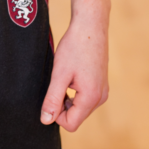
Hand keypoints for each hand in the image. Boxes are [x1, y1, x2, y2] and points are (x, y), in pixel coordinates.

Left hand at [40, 8, 107, 131]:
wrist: (90, 25)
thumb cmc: (75, 47)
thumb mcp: (59, 74)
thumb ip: (53, 99)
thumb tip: (46, 120)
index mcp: (91, 98)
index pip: (70, 124)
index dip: (56, 114)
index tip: (50, 94)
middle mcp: (101, 98)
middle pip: (76, 116)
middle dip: (62, 104)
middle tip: (56, 82)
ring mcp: (103, 90)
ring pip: (80, 107)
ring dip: (68, 97)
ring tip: (64, 76)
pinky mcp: (101, 83)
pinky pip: (86, 97)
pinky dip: (75, 91)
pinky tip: (71, 73)